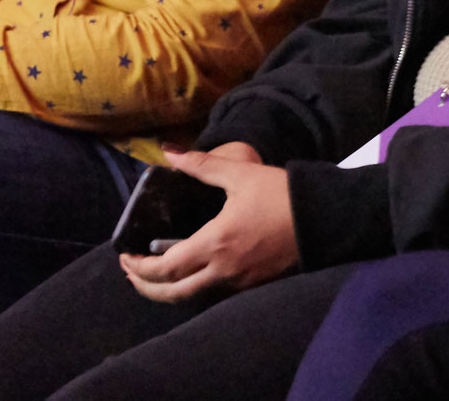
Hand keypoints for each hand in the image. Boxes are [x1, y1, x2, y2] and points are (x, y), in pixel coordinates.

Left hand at [118, 146, 297, 302]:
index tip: (125, 255)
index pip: (164, 268)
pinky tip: (190, 273)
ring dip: (167, 290)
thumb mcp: (239, 174)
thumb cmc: (280, 194)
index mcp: (214, 244)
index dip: (138, 266)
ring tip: (154, 277)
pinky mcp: (253, 284)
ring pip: (192, 297)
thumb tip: (169, 151)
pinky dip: (192, 288)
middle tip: (131, 272)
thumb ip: (201, 165)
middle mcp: (222, 270)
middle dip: (144, 286)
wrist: (323, 218)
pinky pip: (213, 293)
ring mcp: (238, 282)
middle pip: (172, 293)